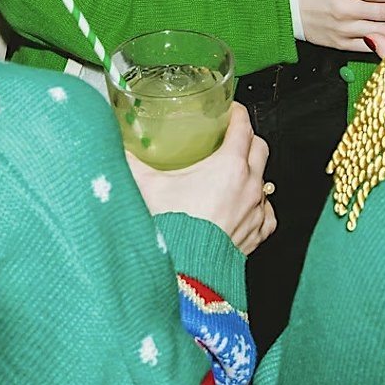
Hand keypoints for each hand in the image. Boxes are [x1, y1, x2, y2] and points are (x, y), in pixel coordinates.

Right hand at [124, 103, 275, 254]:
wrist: (186, 274)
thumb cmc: (173, 230)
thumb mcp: (148, 187)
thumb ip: (132, 162)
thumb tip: (117, 147)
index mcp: (229, 165)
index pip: (243, 126)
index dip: (237, 113)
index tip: (230, 110)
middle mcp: (249, 185)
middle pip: (260, 147)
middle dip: (248, 138)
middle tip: (231, 138)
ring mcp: (256, 210)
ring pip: (265, 180)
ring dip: (252, 173)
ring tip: (234, 174)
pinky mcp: (256, 235)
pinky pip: (267, 214)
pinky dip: (259, 207)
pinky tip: (245, 207)